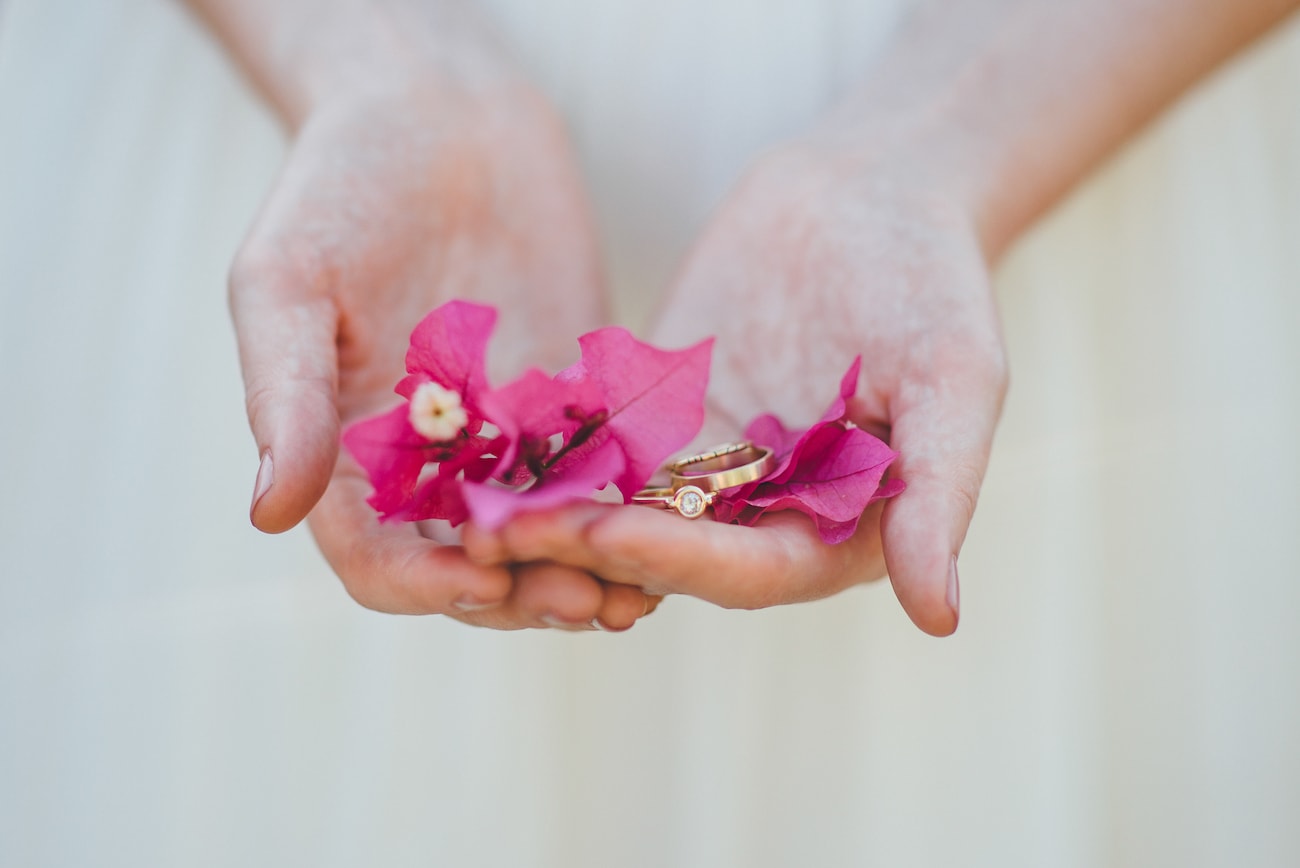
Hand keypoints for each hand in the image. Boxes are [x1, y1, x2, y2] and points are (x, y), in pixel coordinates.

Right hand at [229, 32, 654, 629]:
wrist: (440, 117)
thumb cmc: (341, 188)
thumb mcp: (288, 282)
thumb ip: (286, 395)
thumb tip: (268, 514)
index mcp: (347, 457)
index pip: (377, 559)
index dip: (425, 583)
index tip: (482, 578)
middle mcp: (427, 466)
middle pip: (473, 566)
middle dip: (525, 593)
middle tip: (587, 602)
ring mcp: (504, 440)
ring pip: (546, 540)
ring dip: (588, 572)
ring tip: (642, 589)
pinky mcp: (572, 406)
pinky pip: (602, 476)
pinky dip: (632, 511)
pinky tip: (676, 525)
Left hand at [464, 131, 1006, 634]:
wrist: (872, 190)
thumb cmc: (932, 281)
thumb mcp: (955, 381)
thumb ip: (938, 492)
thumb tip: (940, 618)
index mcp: (837, 531)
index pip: (751, 571)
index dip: (680, 561)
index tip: (607, 535)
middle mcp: (764, 517)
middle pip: (668, 554)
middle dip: (586, 547)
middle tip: (500, 537)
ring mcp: (706, 470)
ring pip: (618, 508)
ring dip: (548, 514)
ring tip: (469, 506)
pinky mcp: (659, 418)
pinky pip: (596, 444)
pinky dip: (544, 452)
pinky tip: (477, 445)